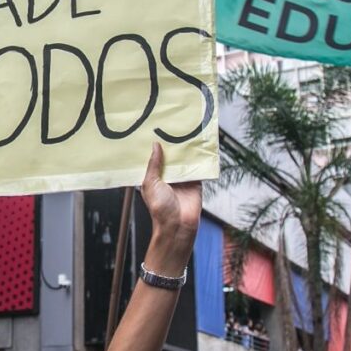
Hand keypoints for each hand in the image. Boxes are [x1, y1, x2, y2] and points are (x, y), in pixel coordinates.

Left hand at [140, 143, 200, 273]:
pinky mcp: (195, 182)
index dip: (153, 148)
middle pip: (170, 157)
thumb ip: (154, 164)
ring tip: (185, 131)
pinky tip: (198, 146)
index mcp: (154, 178)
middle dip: (171, 145)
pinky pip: (198, 168)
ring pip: (184, 160)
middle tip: (171, 125)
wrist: (179, 225)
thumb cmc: (160, 208)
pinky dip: (199, 159)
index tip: (153, 131)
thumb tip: (155, 146)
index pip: (154, 159)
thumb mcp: (151, 183)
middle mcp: (168, 177)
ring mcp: (182, 179)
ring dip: (185, 150)